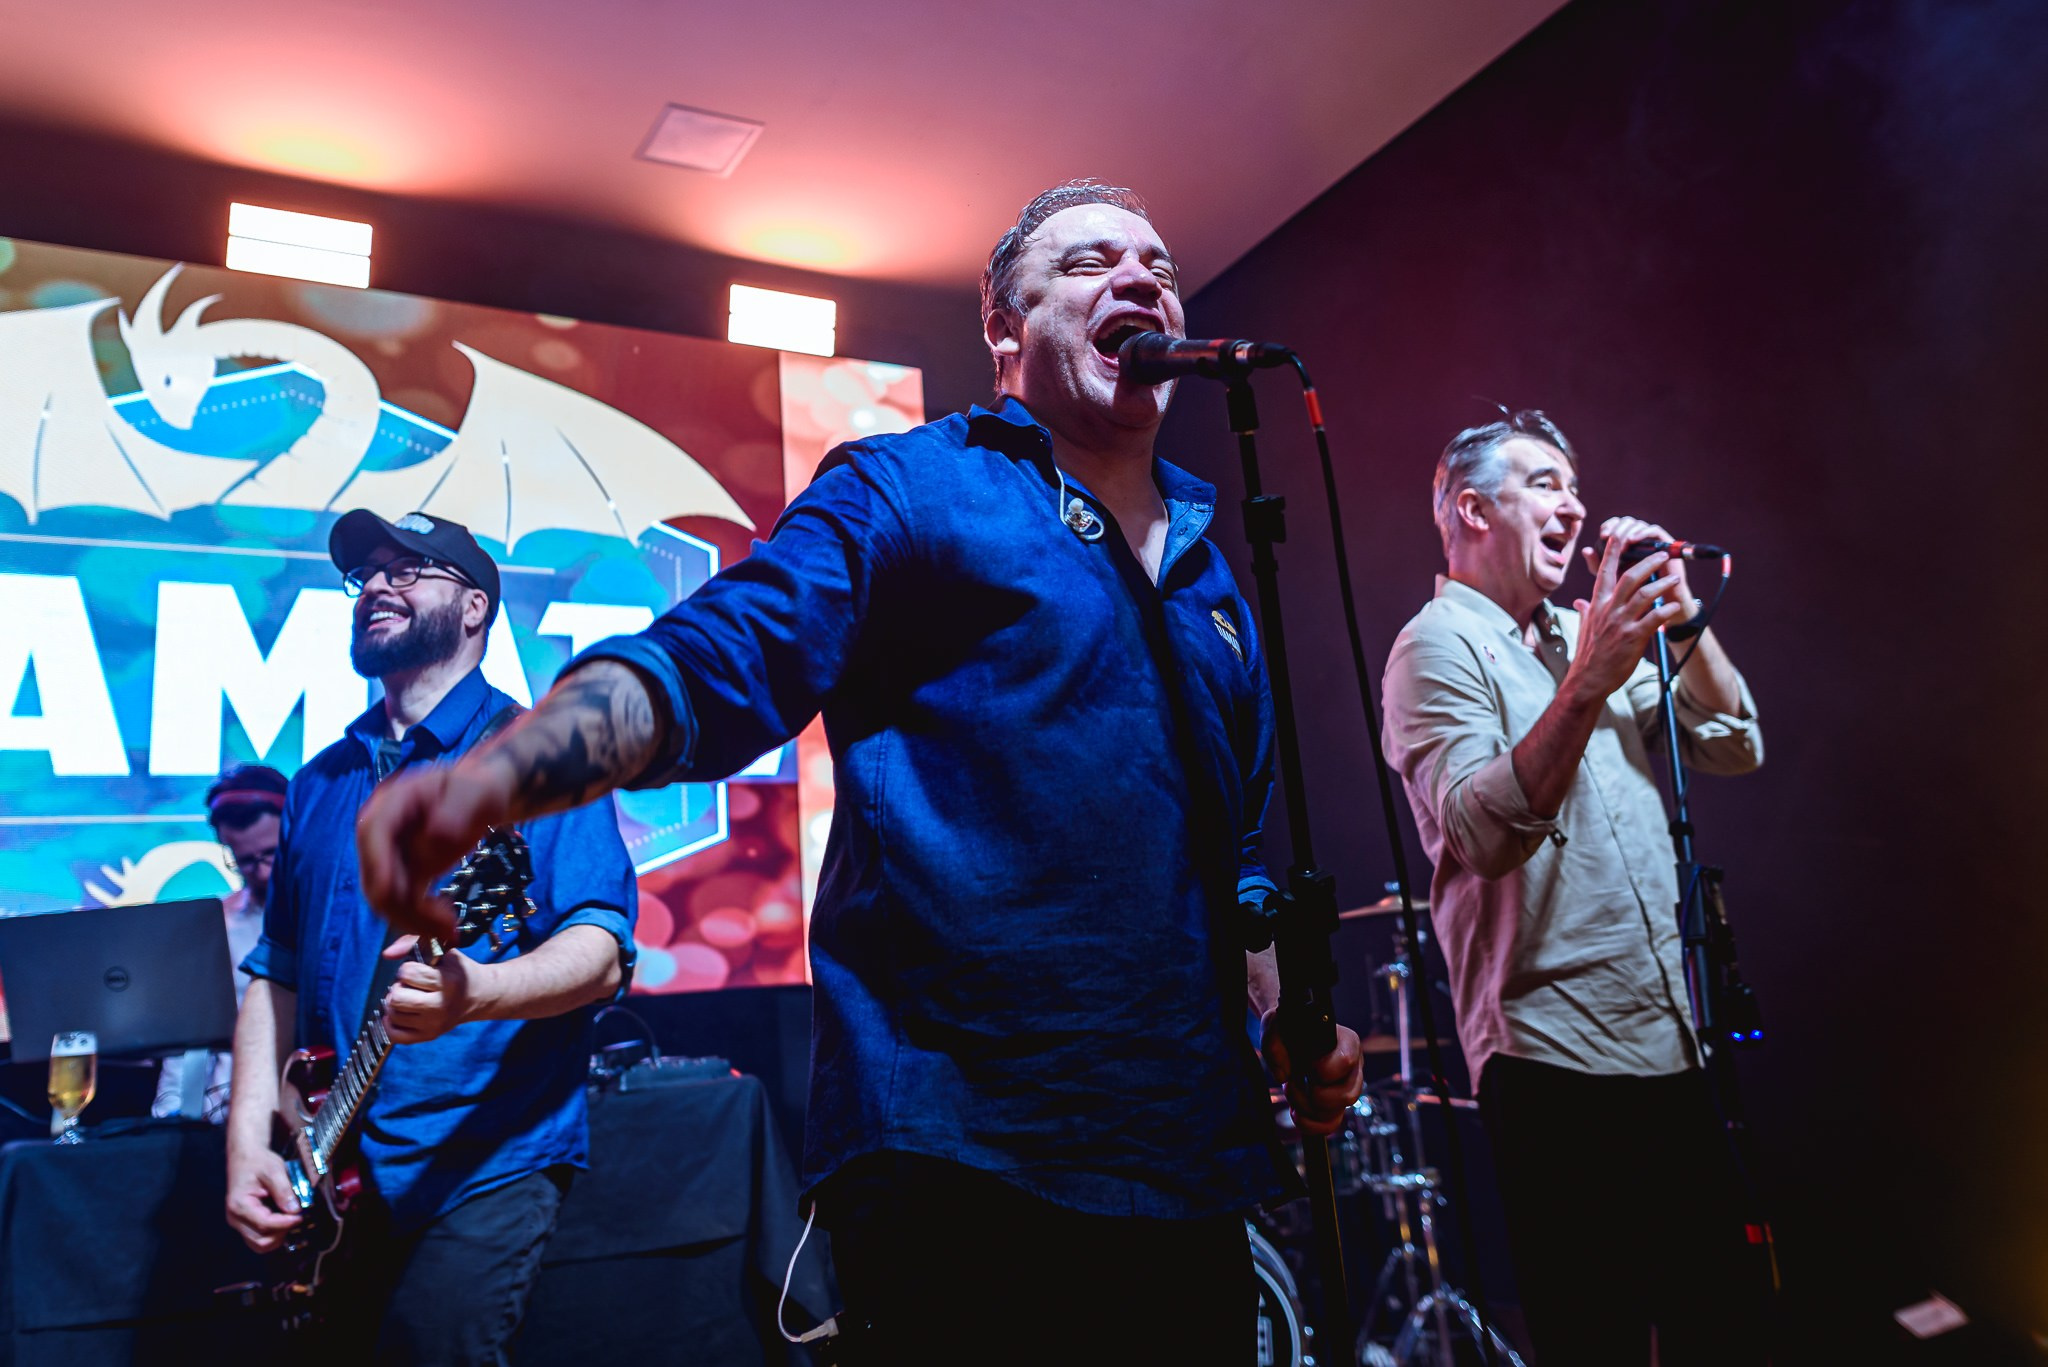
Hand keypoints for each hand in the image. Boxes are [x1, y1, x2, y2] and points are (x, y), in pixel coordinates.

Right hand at [225, 1141, 302, 1252]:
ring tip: (289, 1218)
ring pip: (260, 1244)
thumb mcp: (274, 1170)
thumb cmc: (258, 1162)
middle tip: (296, 1217)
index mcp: (239, 1205)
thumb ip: (284, 1190)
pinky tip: (282, 1219)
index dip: (285, 1223)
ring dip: (278, 1236)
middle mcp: (235, 1219)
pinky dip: (273, 1234)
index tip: (300, 1215)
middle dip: (282, 1232)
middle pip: (261, 1241)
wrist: (245, 1158)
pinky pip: (259, 1238)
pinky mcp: (245, 1224)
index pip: (264, 1225)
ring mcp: (239, 1223)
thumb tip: (295, 1210)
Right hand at [356, 756, 512, 940]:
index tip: (406, 899)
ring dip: (414, 920)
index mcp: (389, 804)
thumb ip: (455, 812)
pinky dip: (420, 918)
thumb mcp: (474, 792)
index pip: (373, 838)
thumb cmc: (479, 788)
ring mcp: (388, 855)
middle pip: (376, 878)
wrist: (482, 796)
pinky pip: (402, 902)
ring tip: (451, 930)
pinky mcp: (403, 872)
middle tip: (445, 928)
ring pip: (386, 898)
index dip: (383, 870)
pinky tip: (447, 925)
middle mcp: (379, 833)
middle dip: (406, 908)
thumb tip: (433, 840)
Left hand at [381, 936, 487, 1044]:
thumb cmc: (460, 972)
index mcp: (448, 982)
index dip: (407, 969)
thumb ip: (413, 944)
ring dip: (395, 1004)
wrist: (482, 996)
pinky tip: (400, 1013)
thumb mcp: (445, 951)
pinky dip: (391, 1024)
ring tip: (407, 997)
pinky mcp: (429, 1036)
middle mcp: (441, 1006)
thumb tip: (387, 954)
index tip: (416, 970)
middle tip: (408, 986)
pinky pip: (395, 1035)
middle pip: (397, 998)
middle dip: (398, 988)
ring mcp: (434, 1024)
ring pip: (394, 1015)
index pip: (408, 974)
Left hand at [1262, 1011, 1365, 1137]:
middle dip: (1314, 1095)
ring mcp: (1345, 1088)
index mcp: (1346, 1042)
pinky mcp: (1334, 1105)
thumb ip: (1273, 1038)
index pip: (1347, 1061)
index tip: (1305, 1066)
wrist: (1290, 1035)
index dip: (1324, 1070)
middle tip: (1293, 1081)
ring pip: (1337, 1114)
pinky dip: (1310, 1125)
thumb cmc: (1289, 1027)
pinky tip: (1296, 1111)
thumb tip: (1284, 1075)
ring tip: (1291, 1091)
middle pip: (1347, 1096)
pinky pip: (1329, 1126)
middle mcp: (1353, 1067)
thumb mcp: (1276, 1021)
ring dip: (1307, 1109)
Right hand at [1567, 525, 1687, 699]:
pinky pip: (1654, 618)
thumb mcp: (1583, 629)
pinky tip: (1676, 606)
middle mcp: (1608, 610)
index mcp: (1597, 605)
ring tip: (1674, 579)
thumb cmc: (1588, 655)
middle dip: (1648, 563)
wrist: (1588, 680)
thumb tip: (1580, 602)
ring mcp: (1621, 623)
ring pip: (1645, 594)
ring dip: (1663, 584)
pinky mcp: (1633, 638)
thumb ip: (1584, 612)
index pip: (1604, 573)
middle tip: (1661, 554)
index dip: (1611, 553)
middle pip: (1629, 577)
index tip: (1617, 537)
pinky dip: (1667, 610)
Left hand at [1590, 515, 1693, 606]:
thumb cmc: (1632, 593)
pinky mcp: (1666, 544)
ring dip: (1627, 531)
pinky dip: (1642, 533)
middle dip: (1616, 527)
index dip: (1608, 526)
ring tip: (1620, 542)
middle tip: (1608, 537)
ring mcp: (1652, 541)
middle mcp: (1638, 539)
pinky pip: (1654, 530)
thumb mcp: (1610, 579)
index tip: (1602, 536)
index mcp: (1625, 544)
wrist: (1657, 606)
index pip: (1615, 525)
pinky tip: (1632, 541)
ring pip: (1638, 524)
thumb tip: (1585, 550)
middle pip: (1626, 522)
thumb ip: (1597, 565)